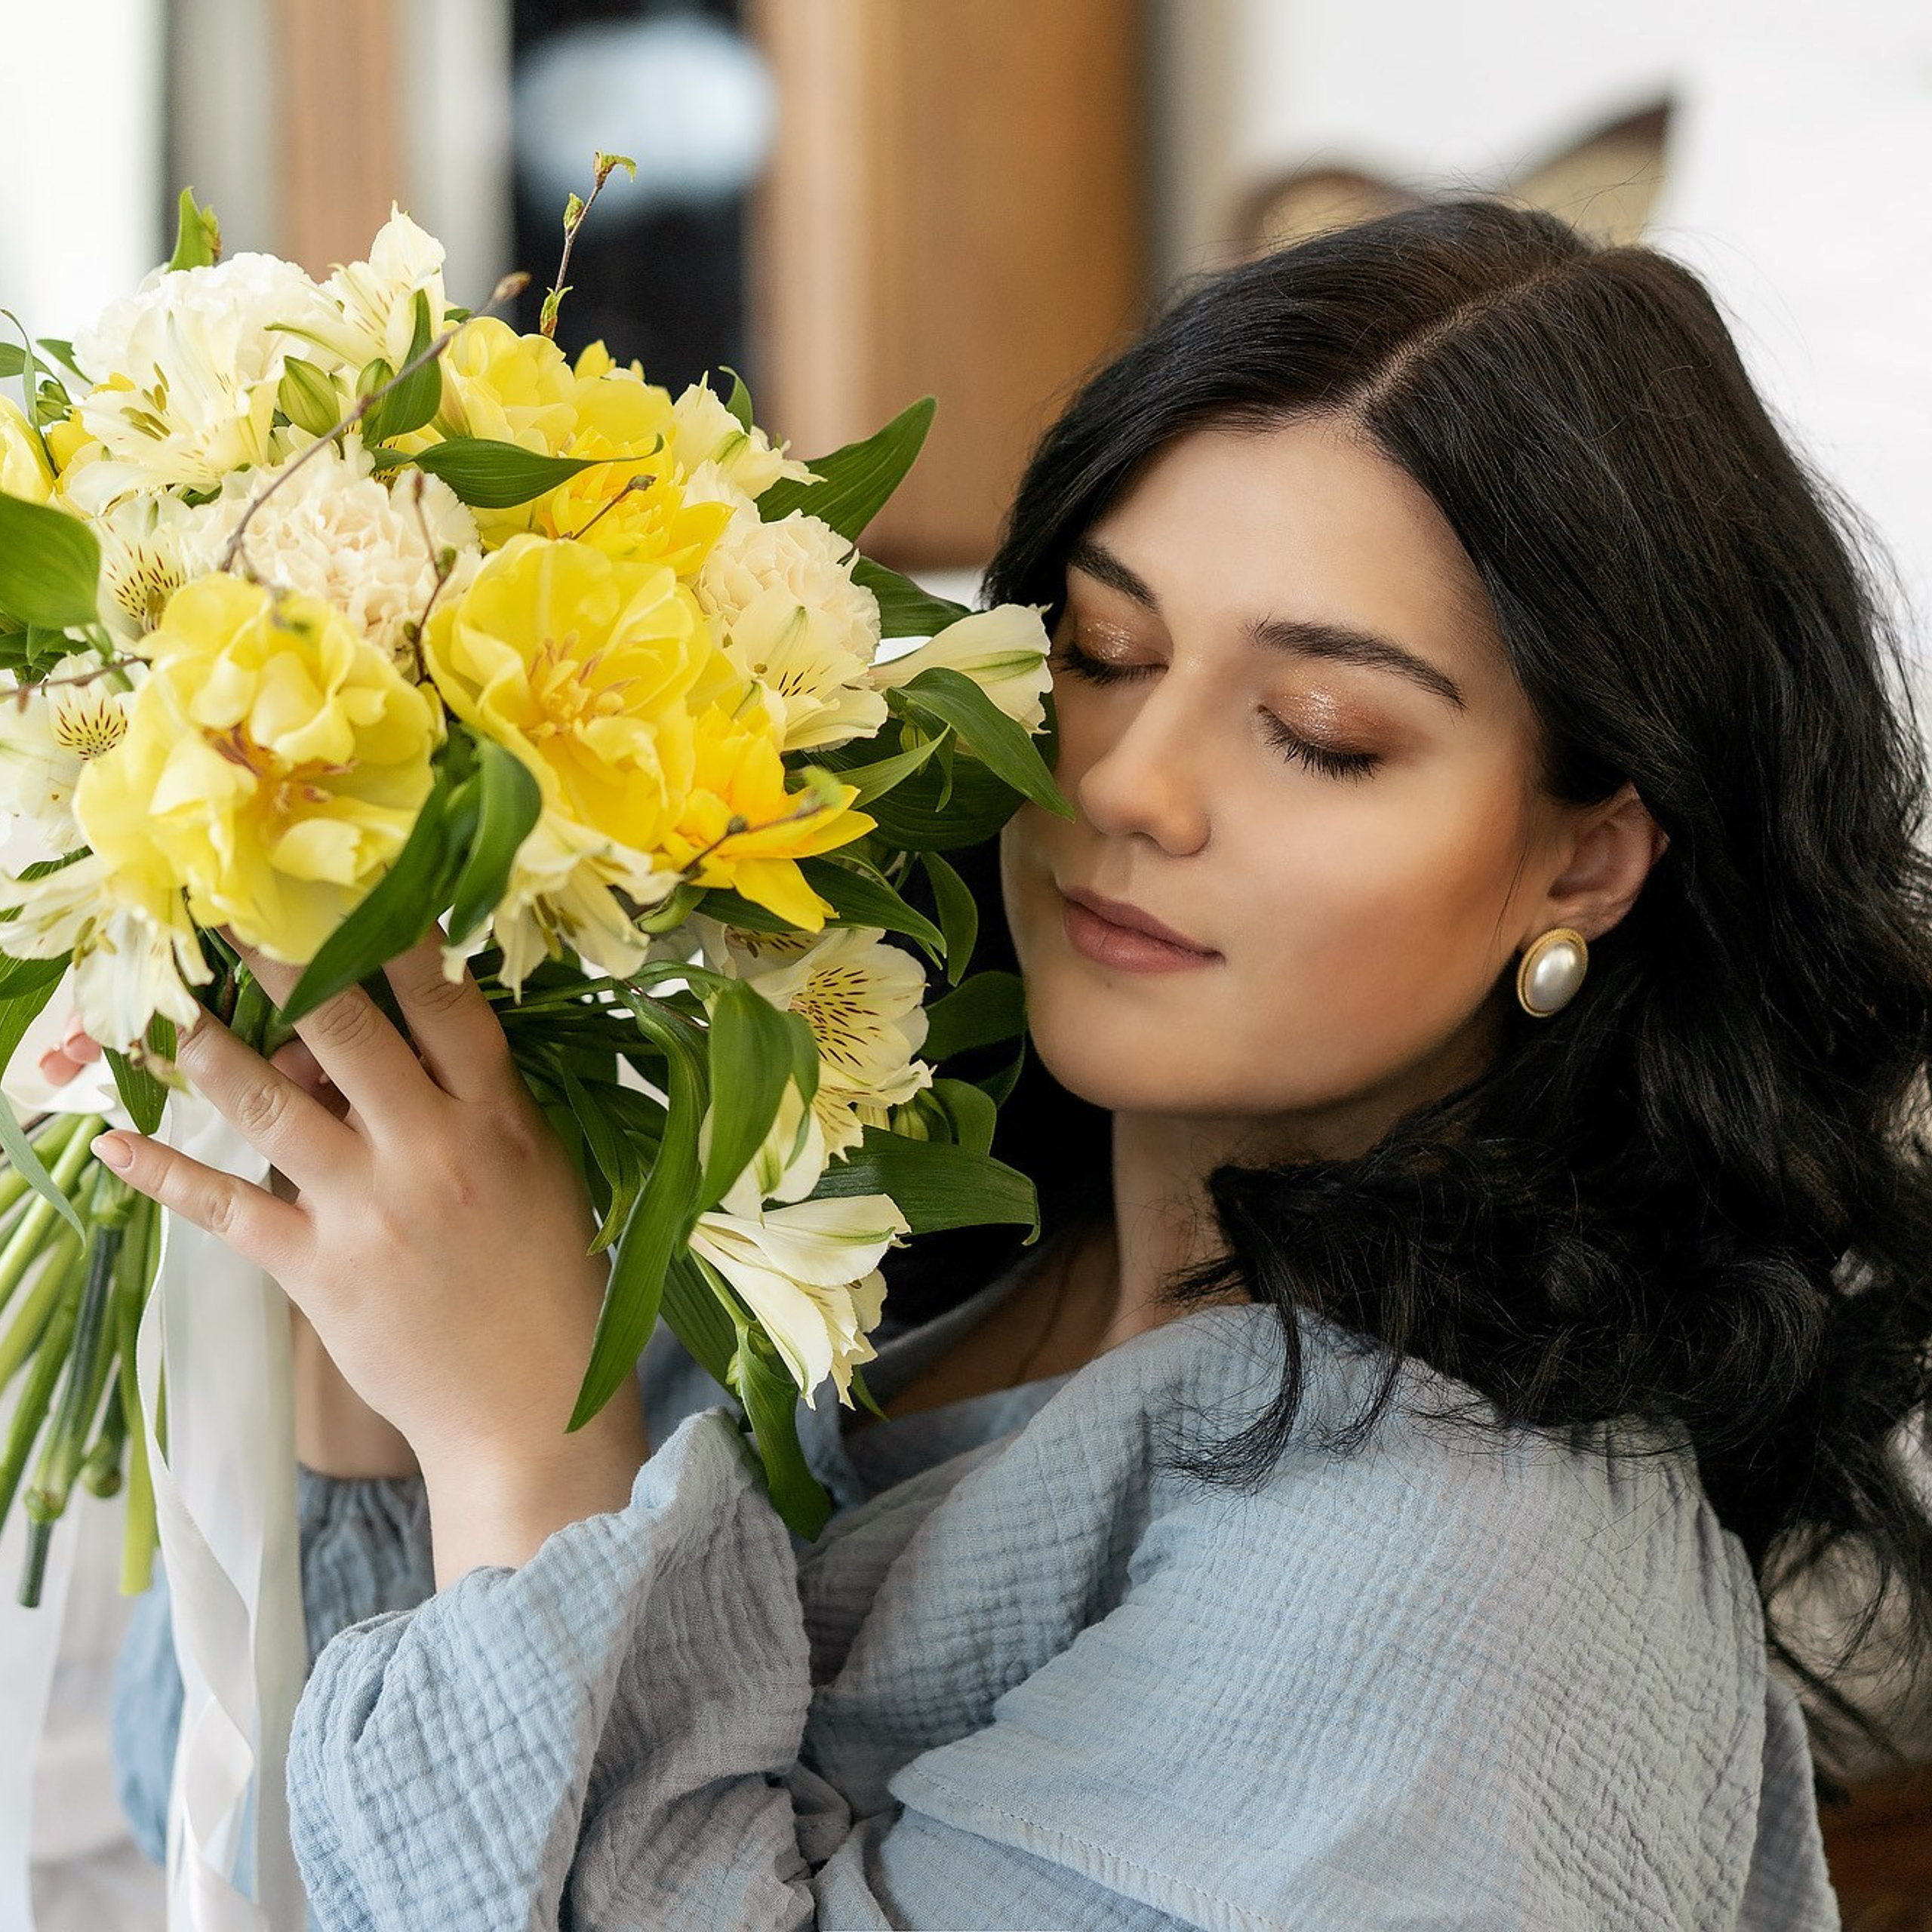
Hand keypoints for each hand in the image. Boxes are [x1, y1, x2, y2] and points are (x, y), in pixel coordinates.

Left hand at [93, 926, 650, 1582]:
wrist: (529, 1407)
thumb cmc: (544, 1277)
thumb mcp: (537, 1173)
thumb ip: (472, 1105)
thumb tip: (378, 1049)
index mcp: (498, 1121)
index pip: (448, 1006)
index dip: (402, 937)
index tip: (358, 882)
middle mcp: (430, 1152)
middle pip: (348, 1032)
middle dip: (283, 964)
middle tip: (230, 910)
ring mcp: (368, 1211)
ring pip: (269, 1110)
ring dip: (204, 1051)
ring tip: (154, 1004)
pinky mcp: (316, 1271)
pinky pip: (226, 1210)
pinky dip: (166, 1177)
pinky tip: (115, 1146)